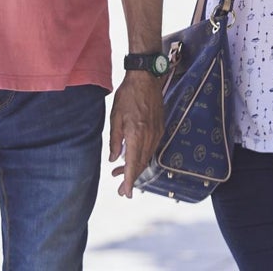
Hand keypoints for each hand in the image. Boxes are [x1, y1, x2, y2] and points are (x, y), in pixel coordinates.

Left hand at [108, 71, 164, 197]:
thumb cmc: (128, 95)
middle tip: (121, 190)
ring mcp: (156, 133)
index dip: (129, 181)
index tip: (125, 193)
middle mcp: (149, 137)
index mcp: (136, 134)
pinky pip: (151, 148)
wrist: (146, 79)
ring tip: (120, 174)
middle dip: (131, 179)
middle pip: (141, 164)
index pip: (133, 164)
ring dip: (135, 168)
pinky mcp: (160, 128)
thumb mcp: (115, 117)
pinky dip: (142, 157)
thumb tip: (113, 159)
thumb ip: (114, 140)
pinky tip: (132, 157)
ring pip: (147, 158)